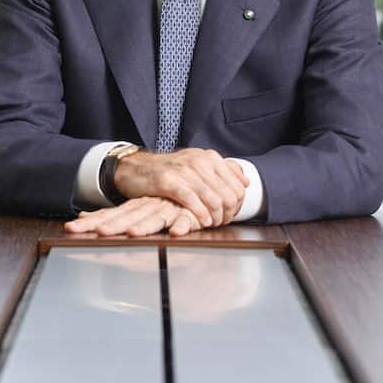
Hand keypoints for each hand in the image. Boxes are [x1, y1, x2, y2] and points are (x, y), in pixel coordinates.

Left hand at [64, 195, 203, 236]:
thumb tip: (81, 215)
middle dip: (113, 225)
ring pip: (155, 217)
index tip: (72, 228)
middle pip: (128, 216)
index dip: (92, 221)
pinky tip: (176, 233)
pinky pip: (186, 219)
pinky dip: (182, 225)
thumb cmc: (166, 200)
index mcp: (136, 205)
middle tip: (99, 233)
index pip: (110, 213)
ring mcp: (169, 207)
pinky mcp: (190, 212)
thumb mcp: (140, 207)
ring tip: (132, 234)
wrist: (202, 181)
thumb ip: (115, 213)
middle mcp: (149, 205)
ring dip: (144, 226)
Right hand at [112, 148, 246, 228]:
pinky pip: (192, 201)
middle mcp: (200, 161)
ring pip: (213, 199)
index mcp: (210, 157)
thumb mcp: (197, 165)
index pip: (237, 185)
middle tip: (222, 223)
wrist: (136, 167)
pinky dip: (200, 214)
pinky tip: (202, 221)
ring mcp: (184, 171)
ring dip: (215, 217)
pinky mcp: (169, 182)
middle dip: (228, 213)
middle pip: (228, 195)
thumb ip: (222, 172)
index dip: (237, 205)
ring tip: (212, 224)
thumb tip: (245, 181)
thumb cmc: (169, 171)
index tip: (230, 214)